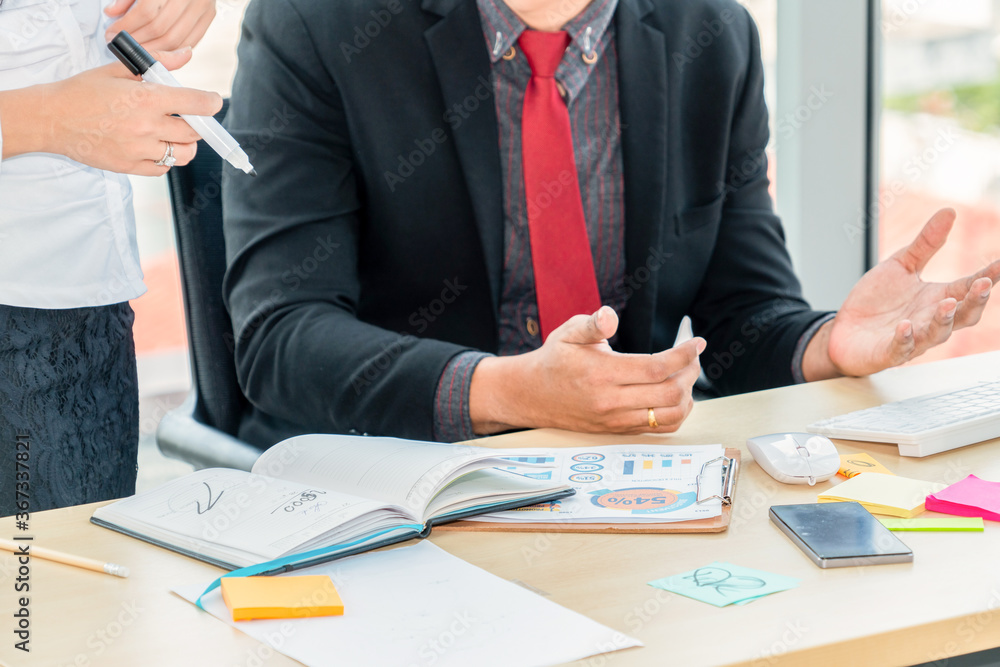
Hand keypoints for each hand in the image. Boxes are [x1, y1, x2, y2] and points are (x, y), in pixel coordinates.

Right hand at [33, 48, 221, 175]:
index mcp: (145, 99)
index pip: (195, 104)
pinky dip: (166, 160)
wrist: (52, 118)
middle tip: (189, 119)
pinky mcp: (129, 166)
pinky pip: (162, 169)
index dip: (210, 103)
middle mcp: (146, 126)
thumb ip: (158, 63)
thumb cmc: (84, 91)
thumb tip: (186, 54)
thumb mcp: (119, 70)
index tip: (214, 102)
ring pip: (183, 154)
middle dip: (198, 125)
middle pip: (194, 133)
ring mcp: (138, 149)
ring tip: (174, 135)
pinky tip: (156, 147)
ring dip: (185, 145)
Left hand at [104, 0, 215, 50]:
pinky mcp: (209, 14)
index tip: (113, 33)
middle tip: (123, 45)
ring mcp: (202, 6)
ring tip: (138, 50)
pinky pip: (191, 41)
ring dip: (153, 50)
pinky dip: (174, 50)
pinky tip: (159, 50)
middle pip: (161, 29)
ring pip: (176, 40)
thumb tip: (113, 13)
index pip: (147, 11)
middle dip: (138, 41)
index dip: (127, 26)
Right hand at [470, 306, 706, 434]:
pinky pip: (659, 428)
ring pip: (670, 416)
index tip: (696, 342)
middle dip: (691, 372)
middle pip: (669, 393)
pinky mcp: (619, 430)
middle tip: (693, 357)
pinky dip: (677, 412)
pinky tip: (676, 394)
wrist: (532, 395)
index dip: (683, 355)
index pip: (656, 368)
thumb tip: (610, 316)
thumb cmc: (555, 359)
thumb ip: (594, 324)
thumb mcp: (569, 333)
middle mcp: (611, 401)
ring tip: (686, 375)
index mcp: (601, 373)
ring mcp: (616, 420)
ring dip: (687, 395)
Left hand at [822, 208, 998, 376]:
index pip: (968, 287)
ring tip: (946, 305)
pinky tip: (905, 327)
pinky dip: (904, 339)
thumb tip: (949, 211)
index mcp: (937, 298)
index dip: (988, 276)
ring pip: (937, 334)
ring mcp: (912, 338)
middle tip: (982, 284)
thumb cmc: (876, 301)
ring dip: (943, 320)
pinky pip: (900, 348)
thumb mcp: (900, 266)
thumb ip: (926, 244)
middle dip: (975, 301)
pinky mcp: (889, 352)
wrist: (844, 329)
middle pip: (963, 315)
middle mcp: (930, 320)